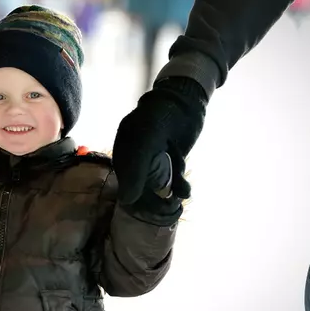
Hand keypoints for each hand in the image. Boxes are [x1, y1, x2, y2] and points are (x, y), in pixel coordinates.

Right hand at [112, 78, 206, 204]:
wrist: (186, 99)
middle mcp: (137, 160)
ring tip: (179, 199)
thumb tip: (127, 201)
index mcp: (124, 154)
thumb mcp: (146, 139)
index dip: (135, 199)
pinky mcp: (172, 160)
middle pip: (142, 189)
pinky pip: (173, 179)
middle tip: (168, 208)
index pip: (124, 184)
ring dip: (169, 196)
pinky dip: (179, 187)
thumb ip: (136, 168)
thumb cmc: (160, 116)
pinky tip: (186, 191)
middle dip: (154, 201)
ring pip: (159, 187)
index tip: (147, 210)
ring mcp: (156, 160)